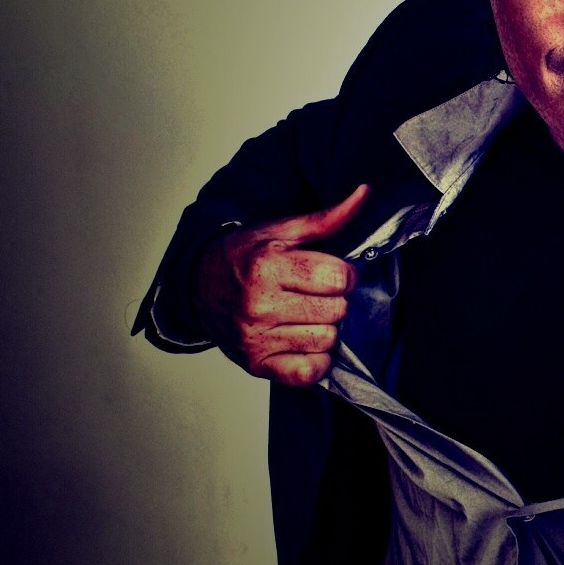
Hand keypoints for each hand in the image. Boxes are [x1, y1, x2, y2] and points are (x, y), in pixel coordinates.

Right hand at [194, 185, 367, 385]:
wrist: (198, 285)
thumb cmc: (245, 256)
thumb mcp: (282, 230)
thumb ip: (327, 217)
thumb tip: (365, 192)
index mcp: (266, 267)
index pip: (338, 277)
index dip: (343, 274)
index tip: (330, 272)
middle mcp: (258, 305)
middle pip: (336, 310)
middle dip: (334, 299)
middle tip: (315, 293)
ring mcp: (255, 338)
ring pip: (327, 340)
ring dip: (325, 327)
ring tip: (305, 313)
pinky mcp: (256, 364)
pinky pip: (309, 372)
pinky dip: (316, 359)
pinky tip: (303, 340)